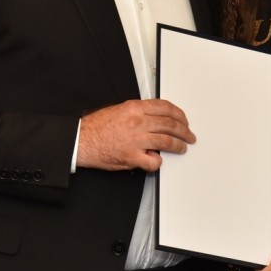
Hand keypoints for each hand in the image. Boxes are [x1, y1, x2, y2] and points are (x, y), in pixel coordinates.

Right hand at [76, 99, 195, 171]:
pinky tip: (158, 160)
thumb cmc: (97, 126)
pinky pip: (153, 161)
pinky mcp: (132, 157)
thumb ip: (140, 112)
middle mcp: (137, 122)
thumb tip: (157, 117)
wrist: (82, 140)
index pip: (165, 108)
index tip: (183, 120)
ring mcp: (136, 140)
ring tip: (182, 148)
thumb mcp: (120, 109)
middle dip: (183, 131)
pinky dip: (158, 162)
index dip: (179, 114)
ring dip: (178, 146)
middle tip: (189, 135)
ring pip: (166, 141)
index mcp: (135, 108)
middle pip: (170, 124)